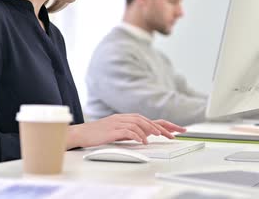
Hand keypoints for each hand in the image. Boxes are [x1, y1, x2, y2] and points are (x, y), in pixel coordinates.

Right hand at [66, 114, 185, 148]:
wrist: (81, 133)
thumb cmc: (97, 134)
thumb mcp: (116, 132)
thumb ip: (129, 132)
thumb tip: (144, 137)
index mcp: (125, 118)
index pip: (148, 119)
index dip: (164, 124)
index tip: (177, 130)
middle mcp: (123, 117)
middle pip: (146, 119)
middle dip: (162, 127)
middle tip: (174, 135)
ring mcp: (118, 122)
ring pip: (139, 122)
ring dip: (151, 130)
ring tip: (160, 137)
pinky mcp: (113, 129)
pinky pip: (129, 130)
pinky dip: (138, 135)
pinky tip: (143, 141)